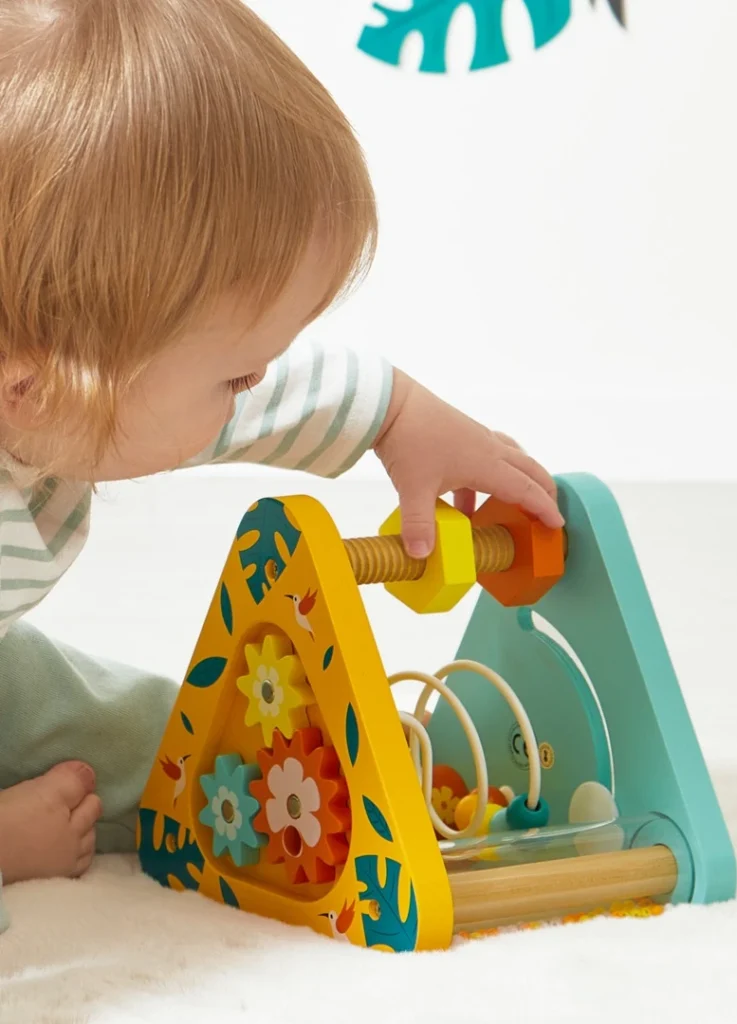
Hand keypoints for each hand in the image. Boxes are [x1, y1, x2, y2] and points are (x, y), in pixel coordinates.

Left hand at [373, 370, 563, 556]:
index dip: (544, 508)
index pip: (526, 489)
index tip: (557, 524)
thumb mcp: (413, 489)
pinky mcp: (459, 433)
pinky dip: (484, 479)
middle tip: (549, 510)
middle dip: (543, 490)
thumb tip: (421, 554)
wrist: (391, 403)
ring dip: (517, 480)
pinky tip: (462, 499)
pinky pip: (484, 457)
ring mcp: (474, 438)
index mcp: (486, 463)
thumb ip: (419, 525)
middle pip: (528, 468)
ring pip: (509, 459)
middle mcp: (488, 448)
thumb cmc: (409, 441)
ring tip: (509, 505)